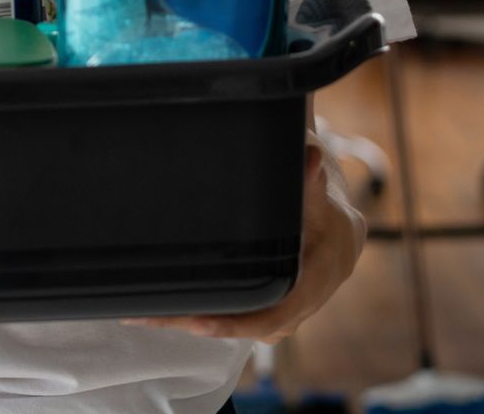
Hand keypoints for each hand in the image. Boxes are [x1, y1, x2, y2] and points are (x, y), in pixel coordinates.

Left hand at [124, 140, 364, 342]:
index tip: (198, 322)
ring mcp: (281, 313)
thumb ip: (310, 179)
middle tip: (152, 317)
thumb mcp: (318, 196)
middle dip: (197, 324)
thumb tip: (311, 156)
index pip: (272, 314)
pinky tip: (165, 311)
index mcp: (314, 283)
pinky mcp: (268, 310)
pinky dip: (202, 316)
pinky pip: (235, 319)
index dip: (234, 323)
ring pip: (235, 326)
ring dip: (192, 323)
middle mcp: (297, 307)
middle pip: (244, 326)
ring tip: (147, 316)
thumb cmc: (325, 211)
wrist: (336, 230)